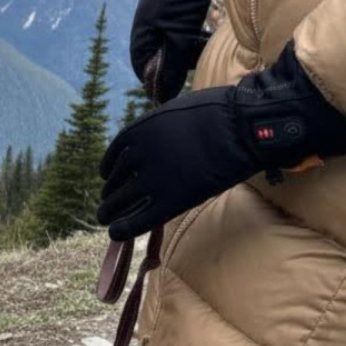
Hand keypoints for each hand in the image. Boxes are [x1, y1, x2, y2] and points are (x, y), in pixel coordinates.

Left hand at [98, 44, 345, 241]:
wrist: (240, 128)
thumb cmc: (218, 115)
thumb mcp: (176, 112)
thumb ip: (159, 130)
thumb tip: (156, 142)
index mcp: (139, 131)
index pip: (115, 155)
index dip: (109, 169)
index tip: (106, 177)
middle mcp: (139, 155)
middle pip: (115, 179)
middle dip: (109, 193)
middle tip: (105, 203)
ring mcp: (153, 178)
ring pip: (121, 200)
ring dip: (110, 211)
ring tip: (106, 218)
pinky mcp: (169, 201)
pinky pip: (137, 219)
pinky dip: (123, 228)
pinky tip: (115, 233)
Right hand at [130, 0, 241, 103]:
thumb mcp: (178, 36)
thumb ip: (171, 66)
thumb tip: (162, 93)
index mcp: (141, 31)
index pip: (142, 66)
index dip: (155, 80)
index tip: (172, 89)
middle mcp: (148, 22)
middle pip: (158, 54)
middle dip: (175, 63)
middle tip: (193, 66)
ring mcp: (162, 11)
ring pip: (172, 40)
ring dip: (186, 48)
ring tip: (202, 48)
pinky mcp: (177, 2)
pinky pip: (182, 27)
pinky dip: (192, 34)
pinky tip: (206, 33)